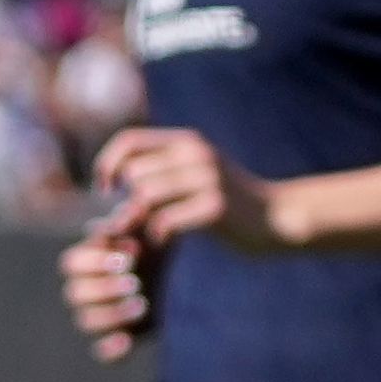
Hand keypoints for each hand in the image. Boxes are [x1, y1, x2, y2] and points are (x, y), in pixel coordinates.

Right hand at [59, 217, 169, 358]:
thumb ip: (134, 218)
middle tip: (135, 282)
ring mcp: (105, 315)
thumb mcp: (154, 228)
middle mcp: (92, 289)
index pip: (70, 264)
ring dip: (112, 314)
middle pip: (74, 294)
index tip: (130, 256)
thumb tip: (117, 220)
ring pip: (85, 321)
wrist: (197, 276)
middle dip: (104, 287)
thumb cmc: (167, 246)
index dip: (95, 261)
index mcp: (92, 261)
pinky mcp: (122, 338)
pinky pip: (101, 353)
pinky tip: (127, 341)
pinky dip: (110, 349)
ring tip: (142, 305)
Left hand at [89, 125, 293, 259]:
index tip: (104, 189)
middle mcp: (196, 154)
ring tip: (146, 231)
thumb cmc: (228, 202)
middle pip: (134, 173)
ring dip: (139, 219)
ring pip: (146, 196)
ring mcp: (207, 179)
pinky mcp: (216, 208)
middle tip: (132, 221)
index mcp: (187, 142)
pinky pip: (166, 220)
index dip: (107, 163)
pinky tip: (164, 240)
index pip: (129, 141)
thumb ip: (159, 172)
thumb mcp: (195, 175)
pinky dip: (157, 234)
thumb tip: (108, 185)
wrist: (277, 218)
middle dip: (126, 200)